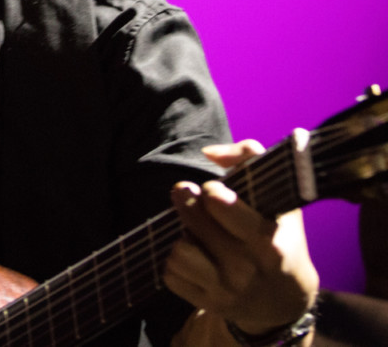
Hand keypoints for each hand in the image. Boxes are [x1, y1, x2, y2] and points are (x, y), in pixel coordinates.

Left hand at [163, 140, 318, 334]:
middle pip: (193, 222)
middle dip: (188, 202)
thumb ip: (249, 159)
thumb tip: (208, 152)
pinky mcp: (207, 303)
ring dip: (183, 237)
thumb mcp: (279, 200)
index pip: (220, 204)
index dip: (212, 191)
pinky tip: (195, 256)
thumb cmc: (280, 238)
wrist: (286, 300)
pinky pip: (170, 274)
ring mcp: (224, 290)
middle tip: (188, 194)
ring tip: (197, 234)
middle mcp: (245, 269)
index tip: (215, 191)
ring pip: (178, 251)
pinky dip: (176, 262)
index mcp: (267, 242)